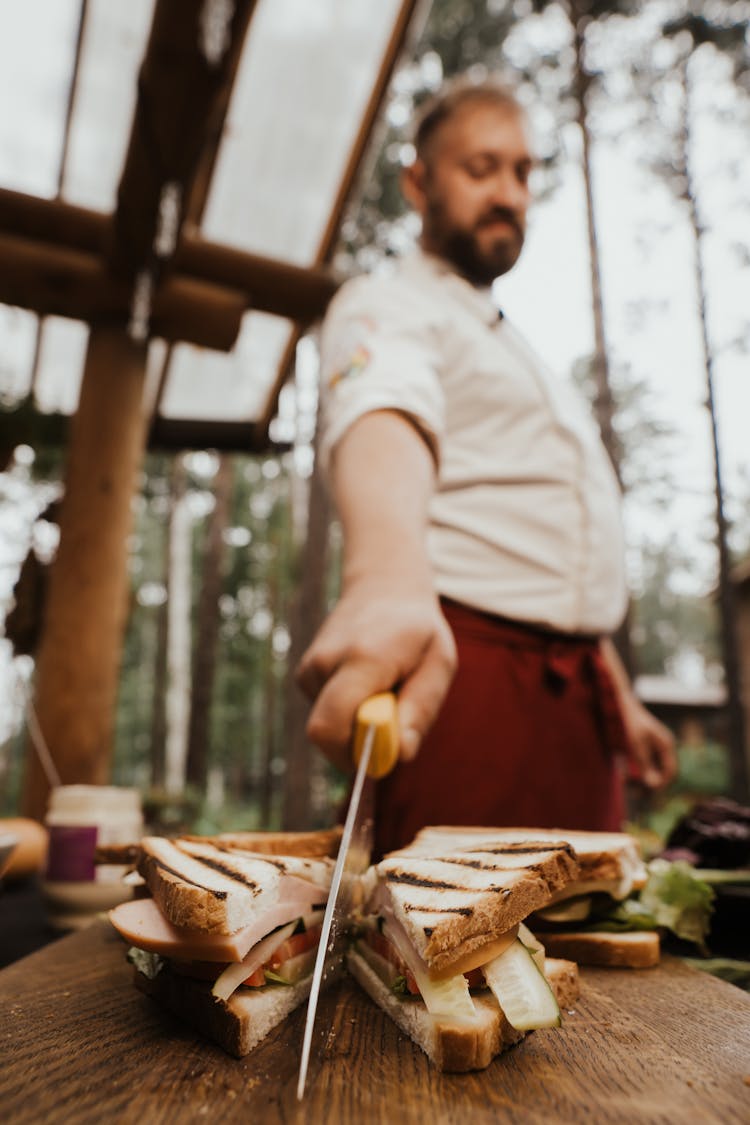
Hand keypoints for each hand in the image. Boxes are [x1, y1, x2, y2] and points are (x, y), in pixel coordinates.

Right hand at [296, 579, 456, 772]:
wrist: (383, 588)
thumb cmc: (418, 631)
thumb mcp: (439, 663)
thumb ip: (421, 708)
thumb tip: (400, 754)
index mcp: (362, 659)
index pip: (333, 725)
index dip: (357, 753)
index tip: (391, 750)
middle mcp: (325, 663)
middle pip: (323, 735)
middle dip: (356, 749)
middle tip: (392, 728)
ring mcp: (310, 668)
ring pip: (328, 728)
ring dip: (358, 727)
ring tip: (384, 692)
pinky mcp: (305, 676)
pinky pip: (326, 716)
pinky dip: (349, 716)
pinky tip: (368, 687)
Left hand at [619, 695, 677, 789]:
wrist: (620, 703)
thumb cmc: (628, 722)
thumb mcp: (635, 745)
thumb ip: (645, 764)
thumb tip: (653, 785)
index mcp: (666, 745)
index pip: (671, 771)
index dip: (661, 784)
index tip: (647, 792)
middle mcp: (663, 746)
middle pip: (662, 772)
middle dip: (650, 783)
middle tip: (634, 792)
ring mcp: (654, 746)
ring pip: (652, 769)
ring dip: (641, 778)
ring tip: (626, 782)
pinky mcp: (644, 746)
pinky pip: (643, 764)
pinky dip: (635, 770)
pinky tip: (624, 773)